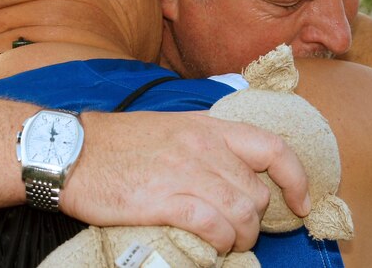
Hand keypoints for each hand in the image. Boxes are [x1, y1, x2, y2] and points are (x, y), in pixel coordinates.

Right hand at [59, 111, 309, 253]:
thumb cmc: (116, 143)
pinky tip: (210, 245)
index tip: (302, 202)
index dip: (297, 178)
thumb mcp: (169, 128)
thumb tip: (233, 174)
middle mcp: (203, 147)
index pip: (272, 147)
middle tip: (237, 230)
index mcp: (207, 126)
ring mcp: (185, 172)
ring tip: (225, 242)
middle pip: (257, 192)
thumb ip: (204, 145)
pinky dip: (219, 242)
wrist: (70, 151)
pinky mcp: (164, 200)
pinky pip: (213, 226)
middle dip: (255, 220)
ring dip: (240, 237)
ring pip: (242, 214)